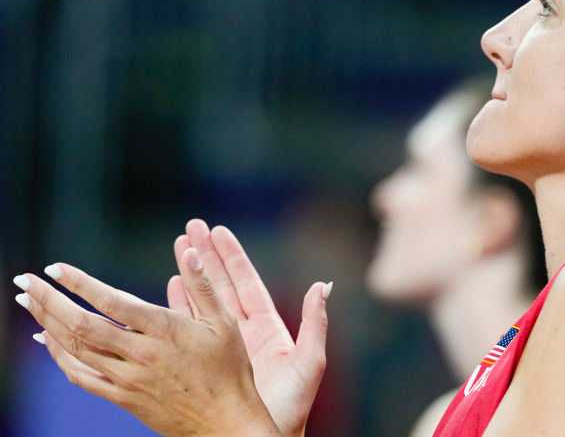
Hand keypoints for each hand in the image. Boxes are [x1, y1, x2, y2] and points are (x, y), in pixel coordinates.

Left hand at [13, 251, 283, 436]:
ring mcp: (128, 379)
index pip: (112, 302)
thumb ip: (204, 286)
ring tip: (30, 303)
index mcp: (165, 331)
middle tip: (26, 282)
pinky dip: (60, 357)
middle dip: (49, 301)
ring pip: (77, 350)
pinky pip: (82, 376)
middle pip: (82, 325)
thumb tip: (191, 251)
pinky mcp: (123, 398)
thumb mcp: (226, 323)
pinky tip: (49, 341)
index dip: (81, 283)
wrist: (224, 422)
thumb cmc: (229, 370)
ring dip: (48, 324)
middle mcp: (141, 354)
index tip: (56, 268)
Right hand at [167, 220, 330, 436]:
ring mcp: (223, 346)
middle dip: (206, 256)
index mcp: (268, 330)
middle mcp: (244, 333)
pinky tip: (171, 286)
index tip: (217, 231)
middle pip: (221, 285)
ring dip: (191, 274)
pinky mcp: (207, 361)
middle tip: (190, 227)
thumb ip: (315, 325)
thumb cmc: (289, 409)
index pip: (246, 284)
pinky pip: (190, 327)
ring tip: (178, 247)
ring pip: (204, 301)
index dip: (231, 258)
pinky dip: (180, 306)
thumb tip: (322, 286)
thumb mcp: (308, 365)